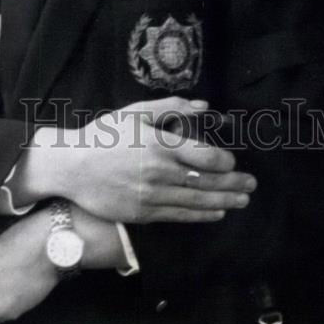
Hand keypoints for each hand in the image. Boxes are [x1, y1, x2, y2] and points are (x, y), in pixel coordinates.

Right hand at [25, 96, 256, 223]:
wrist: (72, 166)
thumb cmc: (105, 135)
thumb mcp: (136, 112)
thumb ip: (171, 107)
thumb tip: (204, 107)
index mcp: (160, 144)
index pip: (205, 156)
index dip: (225, 161)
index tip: (235, 162)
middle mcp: (160, 172)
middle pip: (206, 181)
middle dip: (233, 184)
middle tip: (251, 185)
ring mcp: (152, 195)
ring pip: (196, 201)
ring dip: (223, 202)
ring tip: (242, 201)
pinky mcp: (143, 214)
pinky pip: (179, 216)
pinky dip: (201, 216)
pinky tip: (216, 213)